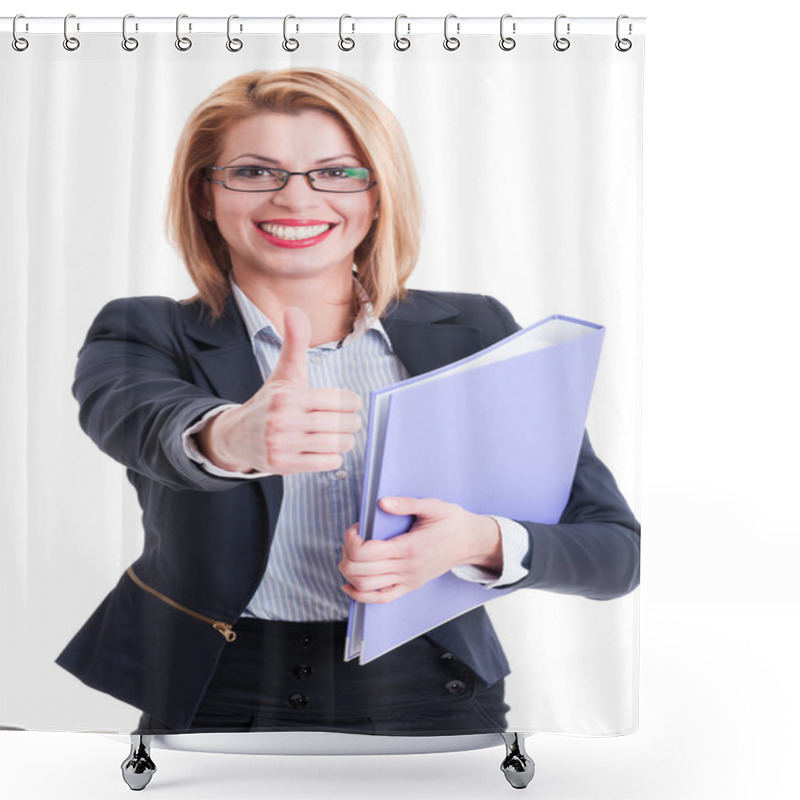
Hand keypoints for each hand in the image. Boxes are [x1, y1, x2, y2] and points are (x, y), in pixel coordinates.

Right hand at [195, 307, 361, 473]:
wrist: (236, 436)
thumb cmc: (269, 402)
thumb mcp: (284, 373)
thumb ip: (294, 343)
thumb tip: (294, 310)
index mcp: (288, 396)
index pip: (338, 401)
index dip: (351, 403)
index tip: (350, 404)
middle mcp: (283, 420)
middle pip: (340, 425)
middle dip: (351, 424)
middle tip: (349, 422)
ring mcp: (282, 444)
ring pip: (335, 445)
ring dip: (344, 441)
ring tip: (340, 436)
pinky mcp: (282, 465)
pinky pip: (325, 463)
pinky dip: (332, 458)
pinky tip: (326, 451)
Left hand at [339, 496, 502, 603]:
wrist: (471, 542)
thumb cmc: (452, 522)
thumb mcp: (433, 506)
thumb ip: (406, 504)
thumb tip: (382, 503)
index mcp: (409, 547)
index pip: (365, 551)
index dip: (351, 539)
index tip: (356, 527)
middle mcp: (406, 568)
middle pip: (359, 569)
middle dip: (347, 552)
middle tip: (352, 538)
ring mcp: (407, 580)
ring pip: (365, 585)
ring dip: (349, 571)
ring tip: (351, 554)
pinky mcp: (409, 586)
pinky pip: (380, 598)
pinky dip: (360, 595)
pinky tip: (350, 584)